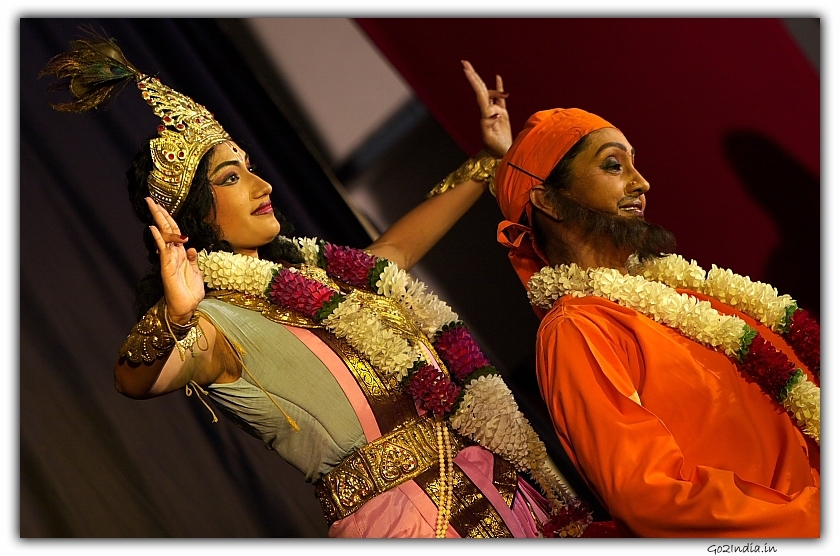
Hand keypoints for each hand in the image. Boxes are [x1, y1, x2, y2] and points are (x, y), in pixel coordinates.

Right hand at [145, 197, 204, 323]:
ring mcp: (169, 260)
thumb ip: (192, 258)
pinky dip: (159, 239)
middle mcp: (173, 254)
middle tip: (150, 199)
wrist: (187, 307)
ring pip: (164, 235)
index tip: (162, 205)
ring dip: (159, 220)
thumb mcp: (196, 271)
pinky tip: (154, 228)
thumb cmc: (190, 291)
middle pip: (166, 229)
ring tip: (152, 205)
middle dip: (159, 213)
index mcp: (180, 254)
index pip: (174, 232)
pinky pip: (163, 250)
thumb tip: (190, 246)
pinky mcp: (168, 267)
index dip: (169, 218)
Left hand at [462, 60, 510, 157]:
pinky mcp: (502, 115)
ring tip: (499, 81)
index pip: (479, 93)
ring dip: (495, 87)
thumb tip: (494, 112)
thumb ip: (489, 125)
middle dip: (472, 75)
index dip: (473, 80)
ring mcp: (494, 112)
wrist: (501, 156)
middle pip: (480, 89)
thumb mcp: (490, 139)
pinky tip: (497, 77)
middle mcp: (488, 111)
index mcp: (485, 114)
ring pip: (492, 93)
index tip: (465, 69)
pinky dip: (498, 88)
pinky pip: (500, 98)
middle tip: (464, 62)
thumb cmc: (496, 150)